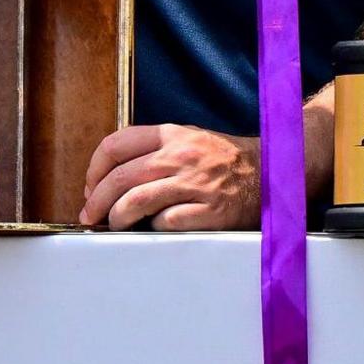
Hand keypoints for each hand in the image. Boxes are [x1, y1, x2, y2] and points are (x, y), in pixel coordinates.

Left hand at [80, 123, 261, 229]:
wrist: (273, 172)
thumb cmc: (225, 161)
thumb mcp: (189, 140)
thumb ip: (153, 151)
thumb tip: (112, 178)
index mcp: (171, 135)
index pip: (116, 145)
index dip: (94, 169)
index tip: (90, 187)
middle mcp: (180, 156)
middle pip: (121, 177)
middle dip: (97, 201)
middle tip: (90, 215)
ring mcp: (196, 184)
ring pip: (136, 201)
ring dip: (117, 218)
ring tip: (114, 225)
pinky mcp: (210, 211)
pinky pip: (166, 223)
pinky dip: (153, 228)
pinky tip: (154, 228)